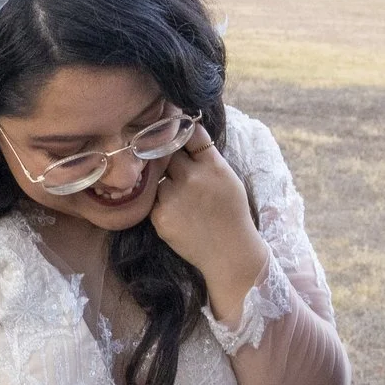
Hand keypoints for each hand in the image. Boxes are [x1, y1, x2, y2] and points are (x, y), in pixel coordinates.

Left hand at [146, 125, 268, 317]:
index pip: (190, 133)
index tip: (176, 131)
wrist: (230, 253)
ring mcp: (173, 197)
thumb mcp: (228, 178)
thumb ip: (206, 157)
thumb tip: (184, 132)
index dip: (181, 131)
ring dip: (164, 183)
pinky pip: (153, 200)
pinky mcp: (159, 216)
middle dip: (170, 158)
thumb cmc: (231, 214)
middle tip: (178, 171)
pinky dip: (161, 204)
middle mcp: (191, 177)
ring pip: (158, 177)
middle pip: (167, 152)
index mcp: (213, 166)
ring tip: (183, 201)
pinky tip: (179, 216)